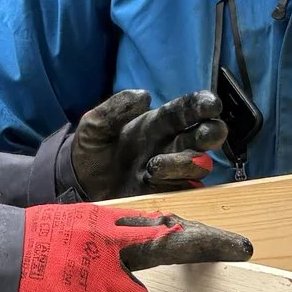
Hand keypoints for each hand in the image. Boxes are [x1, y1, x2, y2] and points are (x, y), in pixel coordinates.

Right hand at [12, 205, 252, 291]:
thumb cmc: (20, 252)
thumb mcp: (63, 233)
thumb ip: (98, 245)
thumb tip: (122, 261)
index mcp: (100, 224)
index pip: (157, 224)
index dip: (193, 231)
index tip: (228, 239)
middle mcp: (105, 244)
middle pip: (168, 243)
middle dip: (206, 245)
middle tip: (240, 247)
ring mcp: (97, 276)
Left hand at [68, 89, 227, 199]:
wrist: (80, 188)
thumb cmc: (91, 152)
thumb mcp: (94, 126)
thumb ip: (114, 109)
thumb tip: (144, 96)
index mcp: (157, 123)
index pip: (187, 110)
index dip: (202, 105)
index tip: (211, 104)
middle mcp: (171, 145)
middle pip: (207, 136)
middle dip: (211, 133)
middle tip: (203, 134)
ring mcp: (172, 172)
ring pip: (199, 164)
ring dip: (184, 163)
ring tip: (154, 165)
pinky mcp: (168, 195)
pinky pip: (187, 190)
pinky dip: (176, 185)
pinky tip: (152, 181)